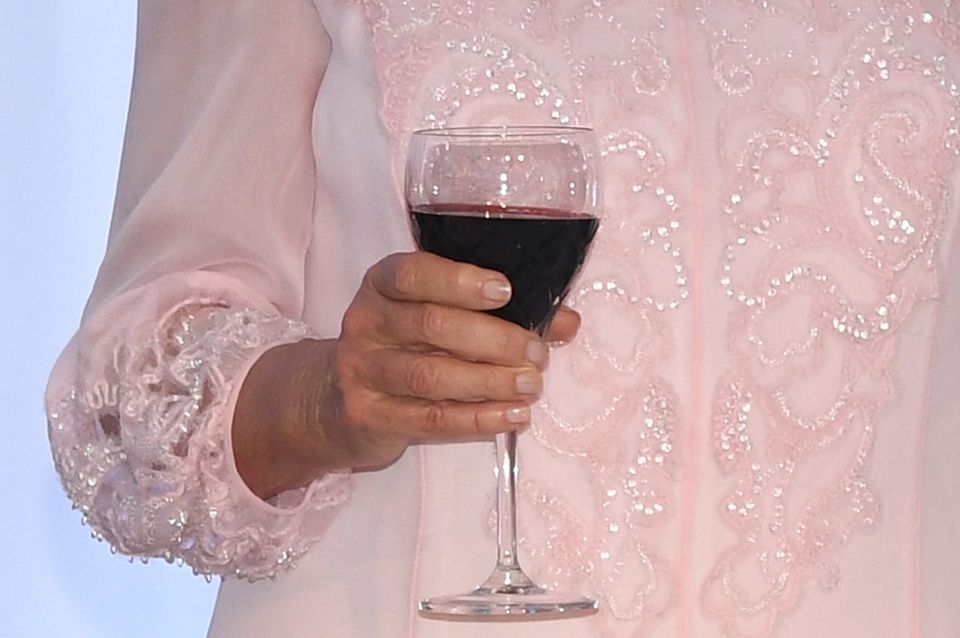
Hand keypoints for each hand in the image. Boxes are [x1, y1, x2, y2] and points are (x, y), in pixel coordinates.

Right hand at [233, 251, 579, 497]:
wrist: (331, 400)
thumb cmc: (400, 346)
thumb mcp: (435, 318)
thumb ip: (499, 315)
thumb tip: (567, 321)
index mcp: (383, 284)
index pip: (414, 273)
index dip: (460, 280)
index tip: (506, 291)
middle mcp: (366, 322)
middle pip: (431, 324)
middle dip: (494, 339)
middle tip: (537, 354)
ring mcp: (361, 370)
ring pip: (431, 376)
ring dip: (490, 381)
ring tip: (532, 386)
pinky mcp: (367, 414)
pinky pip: (429, 419)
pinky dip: (477, 419)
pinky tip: (512, 417)